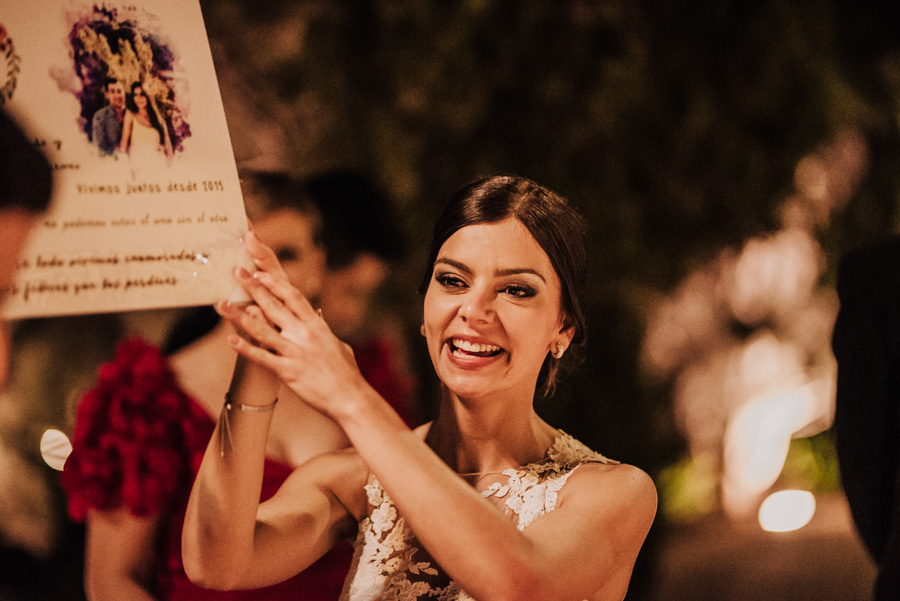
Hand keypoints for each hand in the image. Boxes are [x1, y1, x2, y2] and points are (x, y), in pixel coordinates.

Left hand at [216, 234, 365, 419]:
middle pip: (274, 305)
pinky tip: (230, 340)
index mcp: (316, 326)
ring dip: (239, 316)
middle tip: (236, 272)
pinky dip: (246, 348)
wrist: (349, 397)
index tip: (260, 271)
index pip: (294, 296)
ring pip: (262, 330)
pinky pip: (262, 357)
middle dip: (254, 287)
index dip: (275, 282)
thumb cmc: (345, 372)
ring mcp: (295, 352)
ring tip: (221, 304)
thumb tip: (318, 314)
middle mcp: (304, 334)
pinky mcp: (288, 371)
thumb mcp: (337, 344)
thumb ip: (324, 328)